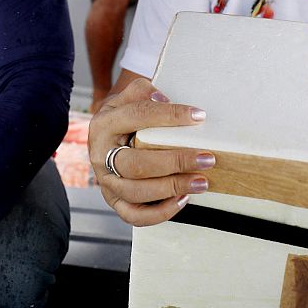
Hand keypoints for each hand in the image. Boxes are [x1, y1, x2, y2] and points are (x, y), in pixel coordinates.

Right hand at [89, 76, 213, 226]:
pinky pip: (134, 215)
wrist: (109, 135)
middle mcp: (101, 155)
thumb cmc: (125, 115)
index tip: (198, 116)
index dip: (169, 116)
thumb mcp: (129, 96)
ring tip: (201, 182)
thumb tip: (163, 100)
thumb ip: (144, 91)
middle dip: (175, 162)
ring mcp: (106, 181)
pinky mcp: (115, 200)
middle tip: (206, 158)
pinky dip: (159, 212)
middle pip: (136, 164)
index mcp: (104, 125)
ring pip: (136, 192)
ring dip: (172, 188)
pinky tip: (182, 200)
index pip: (137, 117)